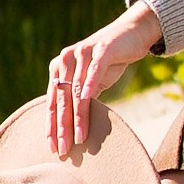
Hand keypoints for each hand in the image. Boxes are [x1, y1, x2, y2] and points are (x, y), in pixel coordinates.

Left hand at [47, 4, 163, 158]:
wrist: (131, 33)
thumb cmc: (109, 61)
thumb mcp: (91, 82)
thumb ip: (79, 99)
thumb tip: (72, 128)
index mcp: (58, 69)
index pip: (52, 102)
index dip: (52, 125)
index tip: (53, 148)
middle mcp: (65, 60)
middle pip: (62, 99)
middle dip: (62, 127)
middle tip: (64, 150)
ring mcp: (82, 53)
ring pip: (77, 90)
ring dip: (78, 117)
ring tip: (80, 138)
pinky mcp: (101, 49)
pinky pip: (94, 70)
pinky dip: (90, 86)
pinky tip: (87, 101)